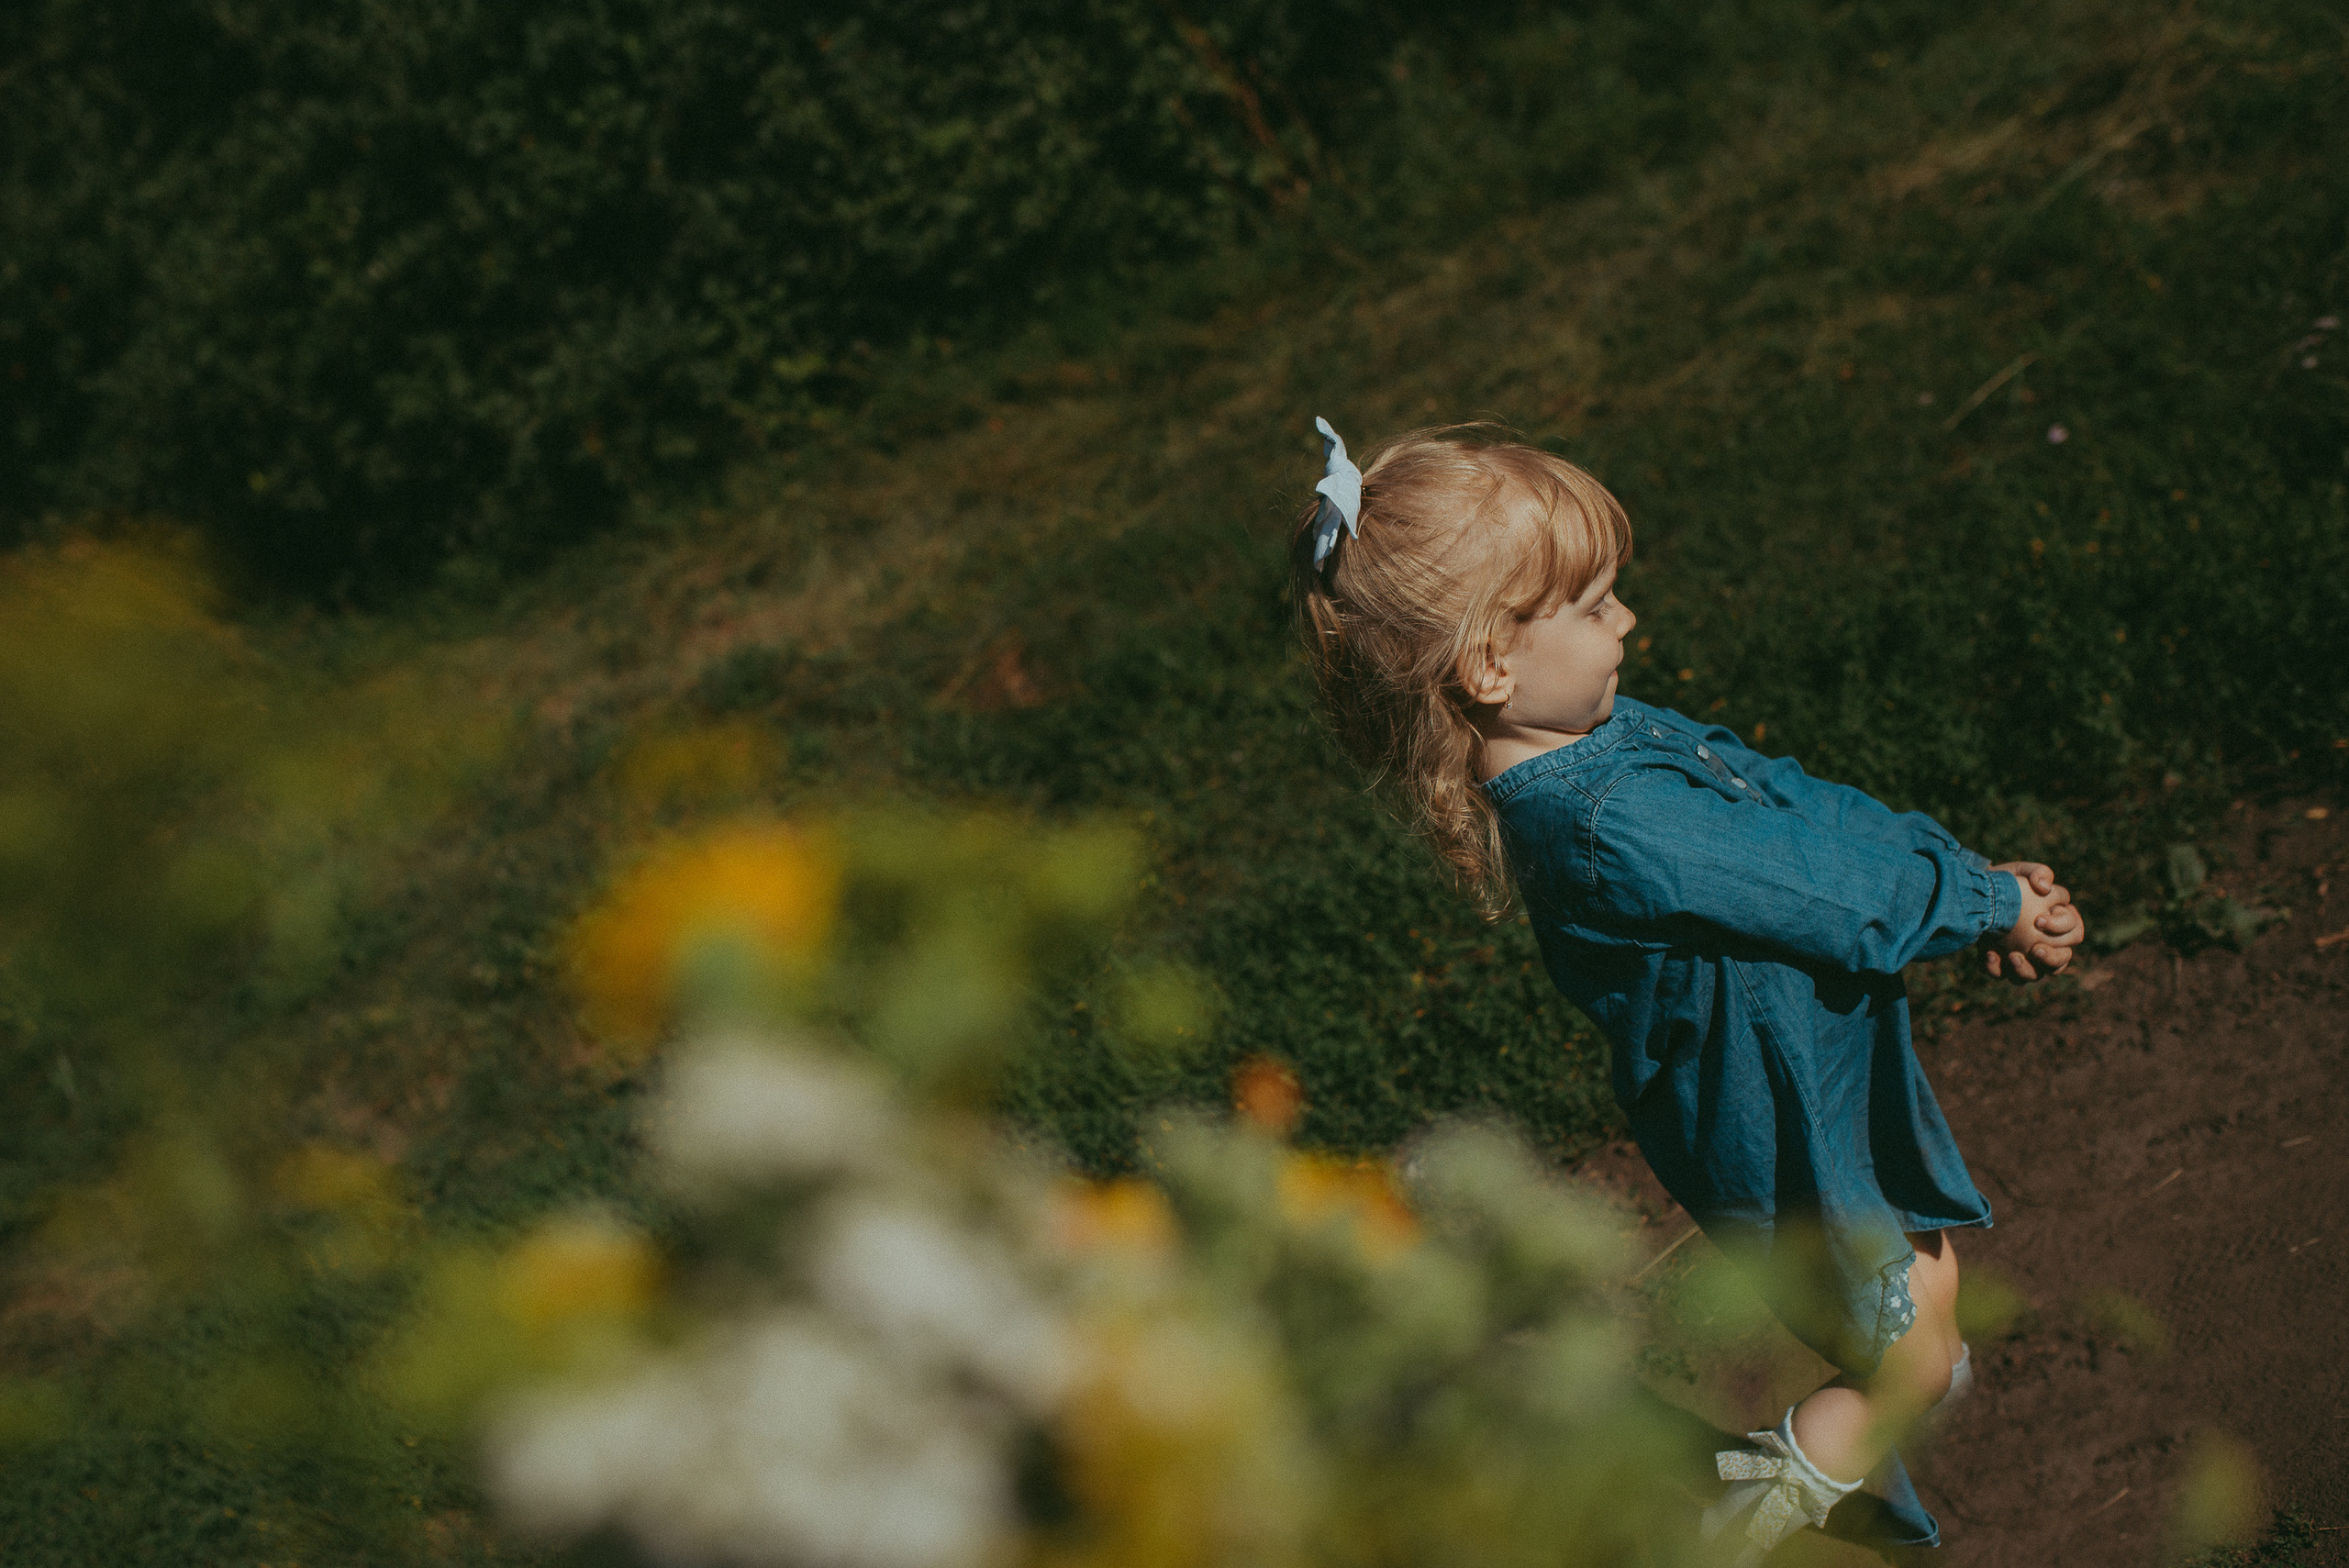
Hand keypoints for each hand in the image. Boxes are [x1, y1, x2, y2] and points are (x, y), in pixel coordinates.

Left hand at [1981, 863, 2085, 983]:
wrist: (1973, 892)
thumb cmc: (2004, 881)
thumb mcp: (2020, 871)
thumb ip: (2038, 872)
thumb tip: (2045, 887)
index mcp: (2056, 924)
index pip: (2074, 933)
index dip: (2062, 929)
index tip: (2039, 920)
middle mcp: (2044, 944)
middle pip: (2061, 962)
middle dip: (2052, 958)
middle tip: (2036, 949)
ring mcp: (2022, 956)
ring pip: (2034, 975)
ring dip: (2026, 970)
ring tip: (2012, 956)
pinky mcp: (1999, 962)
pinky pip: (2003, 975)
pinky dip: (1997, 969)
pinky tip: (1989, 954)